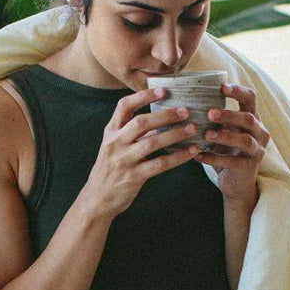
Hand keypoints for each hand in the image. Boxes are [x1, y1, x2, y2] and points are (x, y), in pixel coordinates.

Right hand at [81, 87, 204, 218]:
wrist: (96, 199)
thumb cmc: (110, 169)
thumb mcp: (114, 146)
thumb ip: (131, 132)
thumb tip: (161, 118)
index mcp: (111, 132)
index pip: (124, 106)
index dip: (143, 96)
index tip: (162, 90)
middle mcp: (115, 143)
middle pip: (141, 123)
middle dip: (165, 115)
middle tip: (185, 111)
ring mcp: (123, 160)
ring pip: (152, 143)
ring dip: (174, 134)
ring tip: (192, 129)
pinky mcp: (133, 177)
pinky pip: (159, 164)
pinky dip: (177, 157)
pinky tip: (190, 152)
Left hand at [197, 83, 267, 206]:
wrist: (236, 182)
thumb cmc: (226, 151)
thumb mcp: (222, 131)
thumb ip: (212, 118)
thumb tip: (181, 102)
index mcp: (252, 118)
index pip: (251, 98)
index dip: (238, 91)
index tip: (222, 87)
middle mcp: (259, 132)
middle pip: (248, 118)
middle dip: (229, 115)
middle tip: (210, 113)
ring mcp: (257, 150)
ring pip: (245, 140)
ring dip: (225, 136)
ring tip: (207, 134)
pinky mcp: (249, 167)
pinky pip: (232, 161)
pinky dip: (214, 158)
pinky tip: (198, 156)